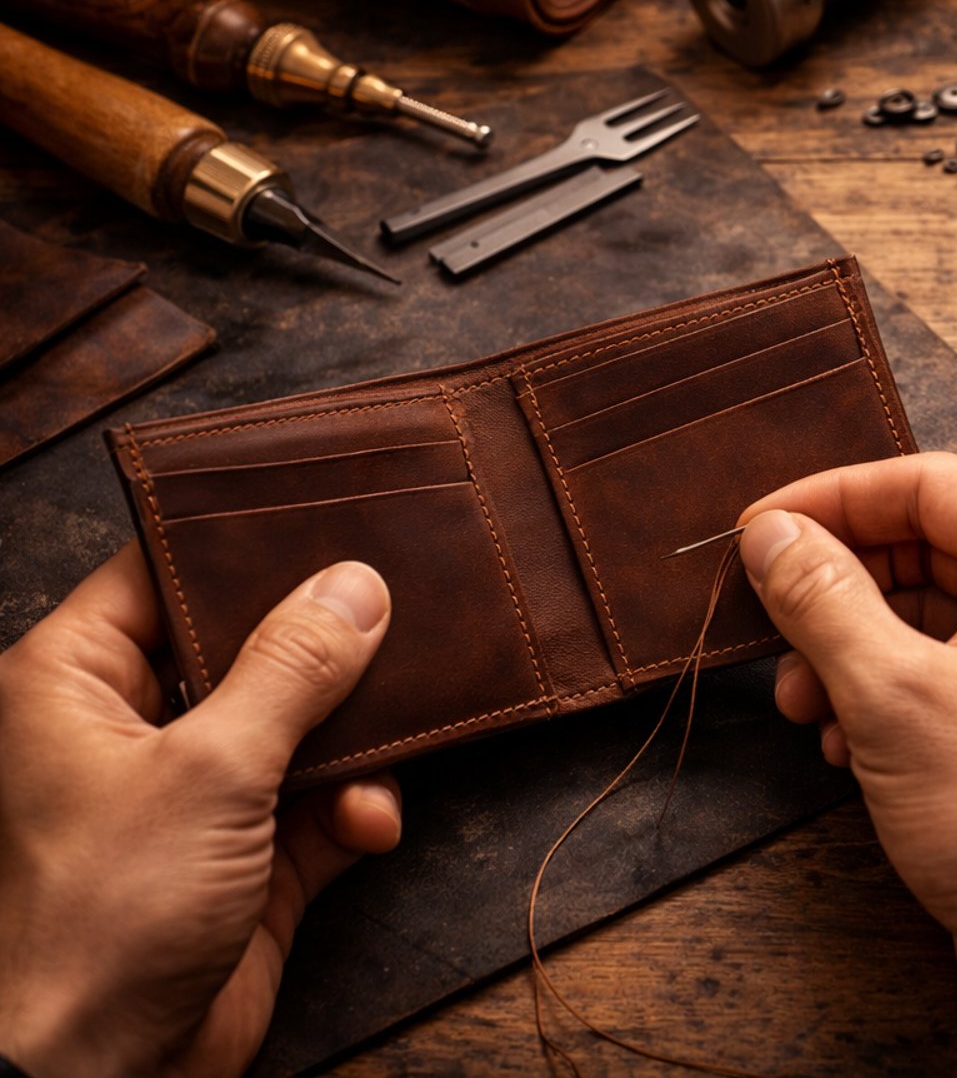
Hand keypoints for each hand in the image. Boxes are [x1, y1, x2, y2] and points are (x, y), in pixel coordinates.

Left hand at [0, 546, 402, 1077]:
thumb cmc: (99, 917)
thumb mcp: (210, 768)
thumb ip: (292, 670)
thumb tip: (355, 586)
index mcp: (78, 684)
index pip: (164, 575)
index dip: (246, 544)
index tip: (336, 514)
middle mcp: (134, 730)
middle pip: (250, 646)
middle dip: (330, 647)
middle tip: (403, 615)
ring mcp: (195, 796)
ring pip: (303, 723)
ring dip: (360, 737)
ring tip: (395, 739)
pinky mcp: (248, 859)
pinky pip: (326, 801)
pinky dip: (359, 807)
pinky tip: (371, 823)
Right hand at [735, 453, 956, 1073]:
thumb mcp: (895, 696)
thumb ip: (825, 600)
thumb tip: (775, 536)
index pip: (925, 483)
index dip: (831, 499)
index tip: (758, 530)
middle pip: (920, 546)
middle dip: (836, 591)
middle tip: (770, 627)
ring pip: (921, 614)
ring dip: (848, 652)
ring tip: (804, 704)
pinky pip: (939, 673)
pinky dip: (881, 697)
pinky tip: (845, 746)